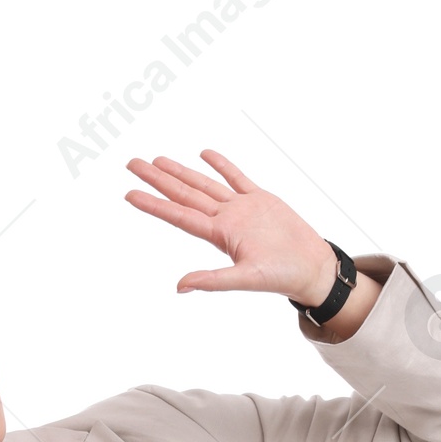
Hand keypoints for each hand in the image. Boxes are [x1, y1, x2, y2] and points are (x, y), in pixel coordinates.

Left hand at [124, 148, 336, 305]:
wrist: (311, 268)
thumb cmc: (282, 277)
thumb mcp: (246, 279)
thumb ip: (213, 281)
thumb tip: (180, 287)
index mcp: (219, 234)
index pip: (179, 215)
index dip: (154, 204)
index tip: (129, 194)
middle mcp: (225, 219)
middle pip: (185, 194)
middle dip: (158, 179)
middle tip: (132, 164)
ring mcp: (241, 208)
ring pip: (205, 184)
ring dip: (181, 172)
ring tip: (158, 160)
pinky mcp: (260, 199)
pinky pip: (236, 177)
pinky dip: (221, 165)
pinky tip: (204, 154)